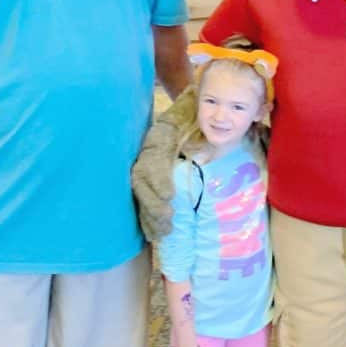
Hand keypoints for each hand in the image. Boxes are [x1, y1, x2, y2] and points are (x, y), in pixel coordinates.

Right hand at [132, 84, 197, 241]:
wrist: (183, 110)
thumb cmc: (192, 116)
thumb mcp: (198, 120)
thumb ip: (202, 137)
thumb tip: (205, 153)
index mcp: (158, 138)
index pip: (153, 161)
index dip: (159, 180)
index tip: (170, 195)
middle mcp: (146, 154)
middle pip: (142, 182)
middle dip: (153, 203)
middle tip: (169, 219)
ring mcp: (144, 167)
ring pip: (140, 194)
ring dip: (150, 216)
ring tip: (164, 232)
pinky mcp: (146, 180)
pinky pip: (142, 200)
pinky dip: (147, 219)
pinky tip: (153, 235)